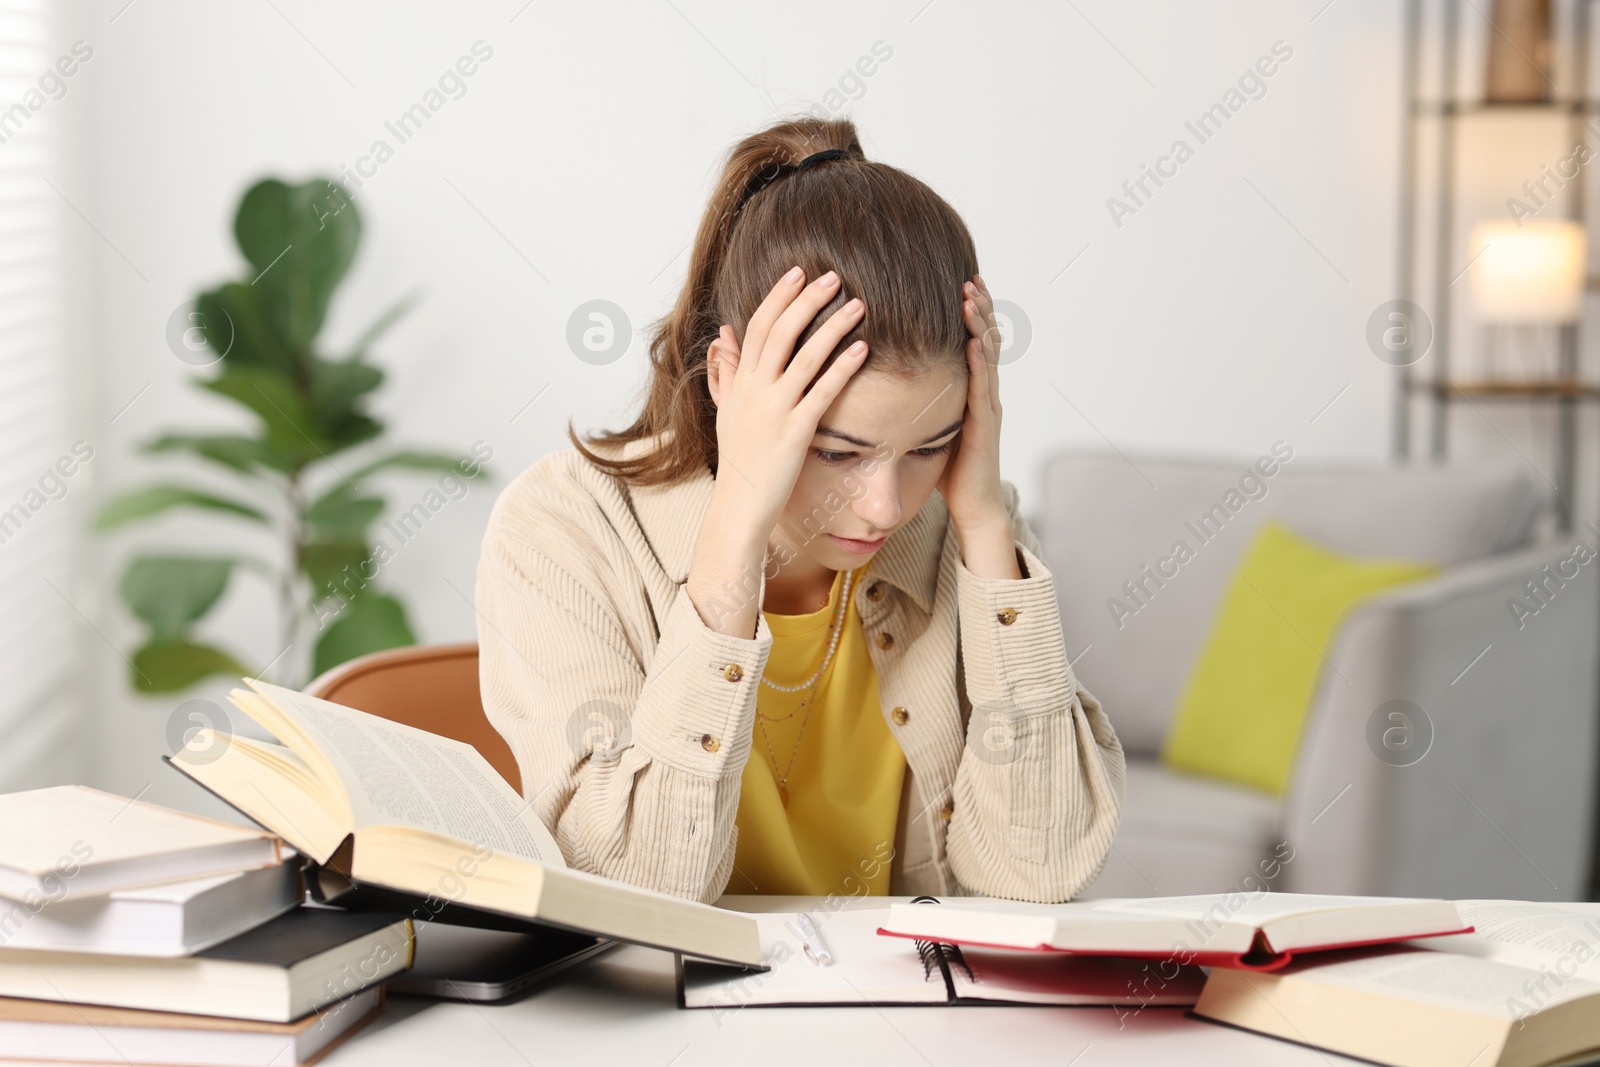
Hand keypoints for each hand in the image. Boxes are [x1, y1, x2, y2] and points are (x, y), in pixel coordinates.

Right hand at [705, 266, 868, 538]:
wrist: (738, 508)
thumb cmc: (739, 462)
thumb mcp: (726, 411)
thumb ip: (726, 372)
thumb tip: (722, 336)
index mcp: (740, 383)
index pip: (757, 327)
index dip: (778, 297)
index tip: (798, 273)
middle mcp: (754, 391)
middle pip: (779, 332)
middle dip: (806, 300)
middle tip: (832, 275)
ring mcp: (774, 411)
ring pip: (803, 357)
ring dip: (832, 326)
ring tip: (858, 304)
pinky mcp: (795, 433)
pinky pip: (822, 393)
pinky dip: (842, 368)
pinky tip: (863, 349)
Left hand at [939, 275, 1020, 578]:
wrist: (974, 507)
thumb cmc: (951, 470)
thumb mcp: (929, 425)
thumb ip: (919, 401)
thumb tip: (888, 380)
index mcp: (969, 390)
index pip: (970, 340)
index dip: (967, 312)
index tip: (957, 281)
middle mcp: (983, 392)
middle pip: (984, 339)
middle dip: (978, 306)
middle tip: (970, 275)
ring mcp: (987, 407)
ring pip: (987, 357)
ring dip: (980, 325)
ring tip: (971, 295)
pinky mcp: (985, 427)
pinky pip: (982, 390)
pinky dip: (978, 364)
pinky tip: (972, 344)